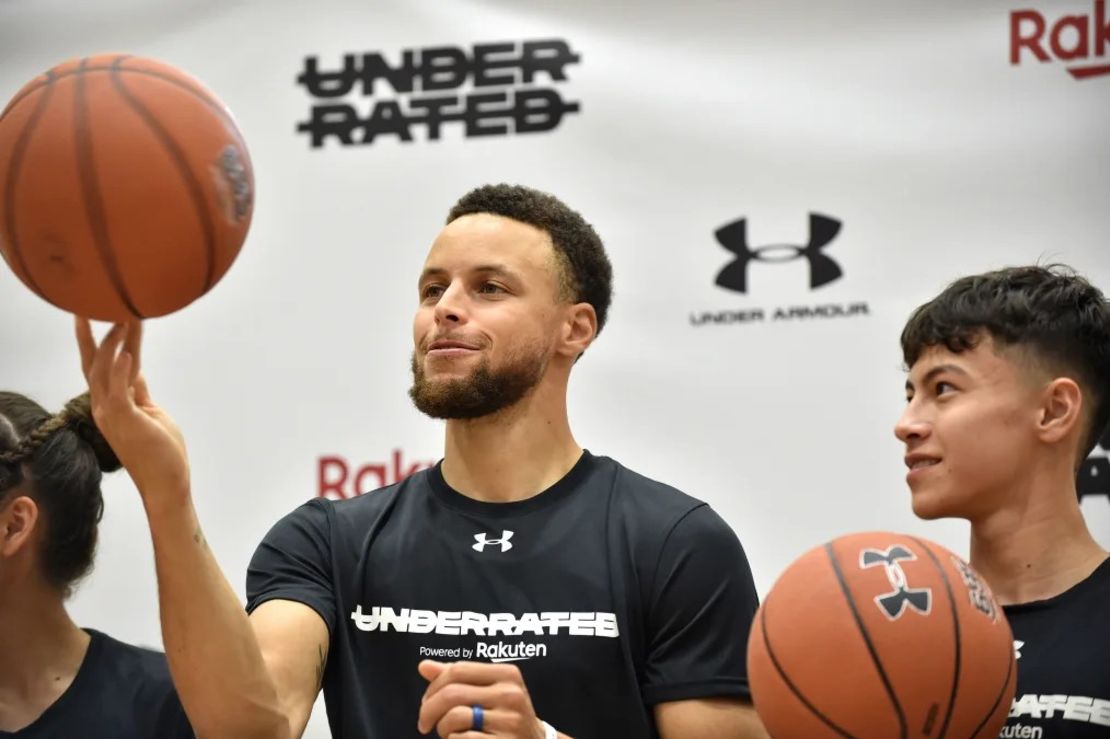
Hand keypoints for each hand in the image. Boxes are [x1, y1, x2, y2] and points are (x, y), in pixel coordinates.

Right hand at [75, 318, 189, 505]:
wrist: (167, 482)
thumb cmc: (161, 450)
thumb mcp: (149, 411)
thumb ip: (137, 390)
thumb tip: (133, 368)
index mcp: (111, 403)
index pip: (102, 364)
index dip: (102, 338)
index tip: (102, 313)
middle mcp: (104, 406)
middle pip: (92, 363)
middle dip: (89, 334)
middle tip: (88, 304)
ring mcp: (112, 414)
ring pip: (103, 371)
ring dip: (112, 343)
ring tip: (121, 318)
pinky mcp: (126, 421)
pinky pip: (118, 391)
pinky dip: (120, 369)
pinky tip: (127, 351)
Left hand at [417, 660, 545, 738]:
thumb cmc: (504, 717)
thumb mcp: (489, 692)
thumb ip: (458, 679)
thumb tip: (424, 666)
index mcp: (508, 675)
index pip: (458, 669)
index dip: (434, 686)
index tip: (426, 701)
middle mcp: (511, 695)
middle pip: (452, 693)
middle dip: (429, 710)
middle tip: (425, 723)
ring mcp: (509, 721)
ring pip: (454, 717)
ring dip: (442, 728)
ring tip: (448, 733)